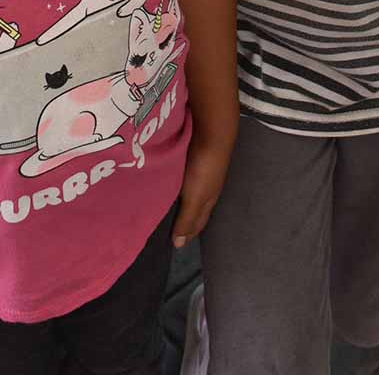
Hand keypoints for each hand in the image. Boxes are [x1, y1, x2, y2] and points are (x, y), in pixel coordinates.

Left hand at [172, 131, 234, 248]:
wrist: (213, 133)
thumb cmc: (204, 169)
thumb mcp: (195, 198)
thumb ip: (186, 219)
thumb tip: (179, 246)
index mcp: (208, 200)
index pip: (197, 222)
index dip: (188, 233)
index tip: (176, 242)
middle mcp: (206, 188)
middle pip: (194, 207)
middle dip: (184, 217)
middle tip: (169, 225)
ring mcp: (201, 171)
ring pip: (189, 190)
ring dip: (179, 198)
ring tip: (165, 203)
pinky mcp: (193, 157)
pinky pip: (183, 176)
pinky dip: (176, 182)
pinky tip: (169, 180)